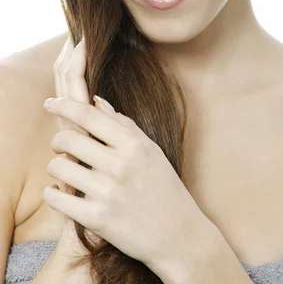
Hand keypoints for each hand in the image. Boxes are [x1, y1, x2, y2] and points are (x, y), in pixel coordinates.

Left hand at [42, 40, 212, 275]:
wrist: (178, 235)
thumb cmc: (164, 188)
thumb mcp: (151, 150)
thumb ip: (124, 125)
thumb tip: (96, 101)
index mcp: (134, 144)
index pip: (88, 115)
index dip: (63, 105)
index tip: (51, 103)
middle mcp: (120, 165)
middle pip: (68, 138)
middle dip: (57, 139)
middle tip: (59, 144)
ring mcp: (107, 192)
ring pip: (58, 167)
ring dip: (55, 166)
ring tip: (63, 169)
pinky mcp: (96, 219)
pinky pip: (57, 199)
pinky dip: (52, 193)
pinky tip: (57, 192)